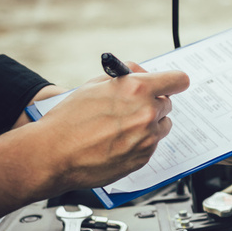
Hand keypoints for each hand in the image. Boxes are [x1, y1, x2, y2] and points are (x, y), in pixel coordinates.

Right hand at [0, 62, 189, 223]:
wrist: (54, 155)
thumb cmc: (68, 120)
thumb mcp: (94, 85)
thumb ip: (124, 77)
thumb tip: (140, 72)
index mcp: (137, 89)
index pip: (177, 80)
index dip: (174, 81)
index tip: (174, 83)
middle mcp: (147, 113)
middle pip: (167, 104)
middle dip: (153, 103)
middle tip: (133, 106)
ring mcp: (148, 138)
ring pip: (162, 125)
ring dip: (149, 124)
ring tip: (122, 126)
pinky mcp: (144, 158)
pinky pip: (151, 145)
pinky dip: (140, 142)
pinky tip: (117, 142)